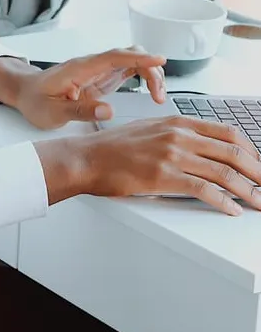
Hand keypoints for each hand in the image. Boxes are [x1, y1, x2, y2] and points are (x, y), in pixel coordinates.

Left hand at [0, 48, 166, 129]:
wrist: (25, 92)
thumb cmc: (35, 100)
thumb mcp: (52, 112)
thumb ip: (79, 111)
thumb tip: (108, 111)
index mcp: (80, 68)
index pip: (114, 57)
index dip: (138, 58)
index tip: (159, 60)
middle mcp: (92, 65)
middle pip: (129, 55)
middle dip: (150, 69)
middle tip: (159, 96)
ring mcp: (98, 70)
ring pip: (131, 61)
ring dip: (149, 73)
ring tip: (158, 96)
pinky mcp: (102, 78)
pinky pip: (128, 71)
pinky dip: (143, 77)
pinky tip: (151, 91)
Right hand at [36, 115, 260, 214]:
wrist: (88, 158)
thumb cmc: (114, 147)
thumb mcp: (151, 129)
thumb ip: (178, 134)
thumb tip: (202, 146)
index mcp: (178, 122)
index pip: (228, 132)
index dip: (251, 150)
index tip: (259, 165)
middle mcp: (179, 135)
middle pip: (233, 152)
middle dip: (258, 171)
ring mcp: (172, 155)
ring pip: (224, 173)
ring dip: (249, 191)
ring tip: (259, 203)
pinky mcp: (164, 176)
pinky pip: (204, 190)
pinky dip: (224, 201)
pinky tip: (233, 209)